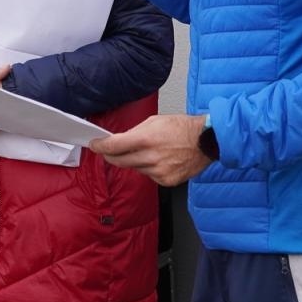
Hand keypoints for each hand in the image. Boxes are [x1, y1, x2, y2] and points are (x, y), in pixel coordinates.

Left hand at [89, 113, 210, 185]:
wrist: (206, 141)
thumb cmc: (183, 127)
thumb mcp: (155, 121)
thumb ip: (135, 132)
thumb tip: (120, 141)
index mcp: (146, 138)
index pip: (114, 146)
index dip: (101, 146)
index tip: (94, 145)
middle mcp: (151, 157)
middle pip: (120, 161)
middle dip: (110, 156)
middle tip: (106, 151)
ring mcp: (159, 171)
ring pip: (134, 168)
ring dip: (132, 161)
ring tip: (145, 151)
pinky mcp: (166, 181)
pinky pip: (148, 176)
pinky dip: (148, 168)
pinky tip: (158, 160)